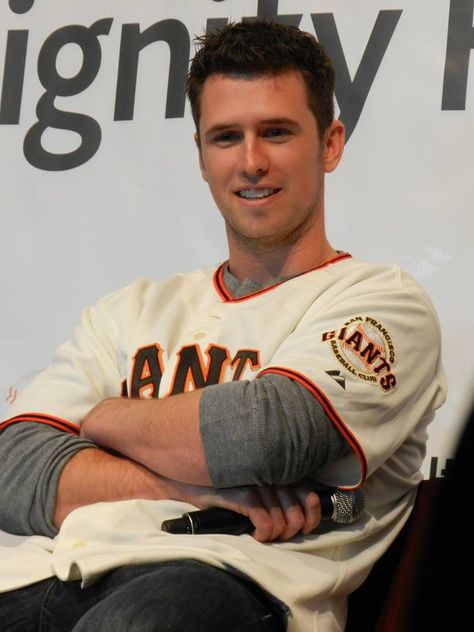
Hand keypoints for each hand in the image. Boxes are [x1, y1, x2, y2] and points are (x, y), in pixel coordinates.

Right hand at [175, 482, 320, 542]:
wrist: (193, 480)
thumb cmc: (228, 486)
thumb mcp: (257, 487)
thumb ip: (279, 495)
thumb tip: (301, 519)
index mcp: (280, 472)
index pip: (310, 497)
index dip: (312, 518)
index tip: (303, 528)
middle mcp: (273, 476)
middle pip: (297, 516)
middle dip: (289, 533)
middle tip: (276, 535)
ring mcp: (259, 485)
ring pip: (282, 523)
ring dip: (274, 537)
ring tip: (262, 535)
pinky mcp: (244, 495)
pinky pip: (266, 524)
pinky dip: (263, 536)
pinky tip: (254, 534)